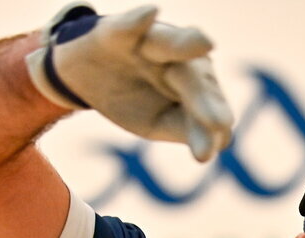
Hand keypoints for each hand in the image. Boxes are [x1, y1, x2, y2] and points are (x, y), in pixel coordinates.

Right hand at [26, 4, 232, 161]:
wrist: (85, 75)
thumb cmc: (133, 99)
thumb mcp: (159, 122)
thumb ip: (188, 129)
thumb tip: (215, 147)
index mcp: (195, 83)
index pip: (206, 108)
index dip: (205, 132)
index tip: (203, 156)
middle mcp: (181, 58)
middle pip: (194, 81)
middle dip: (204, 101)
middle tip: (219, 123)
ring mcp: (153, 40)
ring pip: (171, 45)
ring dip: (185, 44)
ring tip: (203, 41)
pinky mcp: (121, 30)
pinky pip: (130, 25)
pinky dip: (138, 20)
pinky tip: (150, 14)